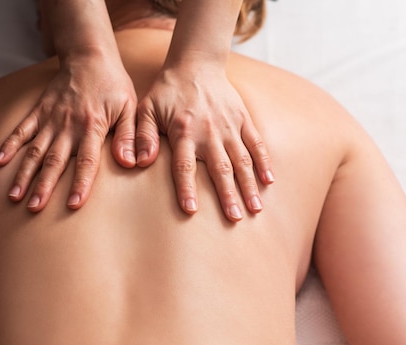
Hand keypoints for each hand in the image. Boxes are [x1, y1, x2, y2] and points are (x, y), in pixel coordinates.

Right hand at [0, 53, 136, 210]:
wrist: (90, 56)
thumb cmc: (114, 85)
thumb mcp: (130, 108)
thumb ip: (130, 136)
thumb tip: (131, 163)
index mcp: (92, 127)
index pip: (87, 161)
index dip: (80, 184)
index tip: (73, 205)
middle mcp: (68, 126)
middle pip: (54, 161)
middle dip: (44, 186)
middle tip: (34, 208)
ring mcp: (51, 119)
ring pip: (35, 151)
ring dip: (24, 174)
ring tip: (14, 196)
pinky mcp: (39, 111)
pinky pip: (22, 130)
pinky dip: (9, 145)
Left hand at [133, 61, 273, 221]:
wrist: (195, 64)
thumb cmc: (166, 91)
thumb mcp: (146, 110)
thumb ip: (141, 136)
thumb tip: (136, 162)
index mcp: (183, 131)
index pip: (184, 166)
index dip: (187, 189)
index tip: (191, 210)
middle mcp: (209, 131)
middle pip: (220, 169)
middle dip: (228, 195)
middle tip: (235, 218)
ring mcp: (228, 126)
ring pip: (242, 160)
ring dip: (249, 185)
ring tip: (255, 209)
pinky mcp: (242, 119)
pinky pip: (255, 143)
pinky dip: (263, 162)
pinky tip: (269, 181)